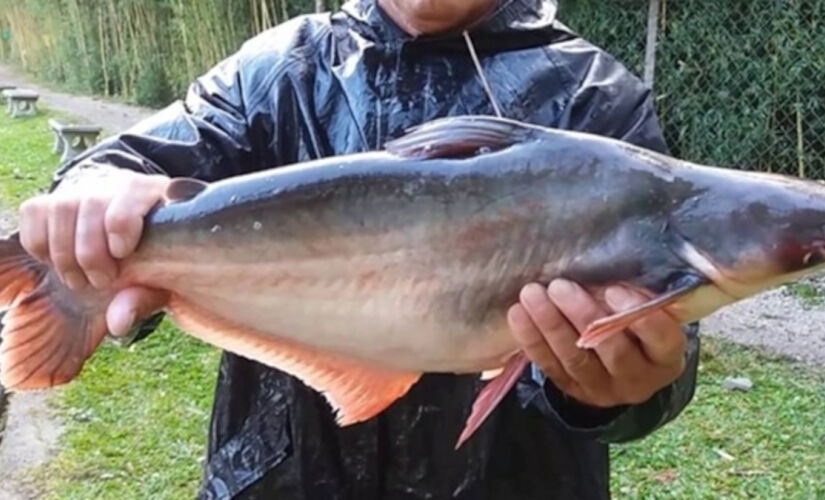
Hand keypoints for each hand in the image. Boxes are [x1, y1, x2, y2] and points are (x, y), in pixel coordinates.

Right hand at [18, 164, 169, 336]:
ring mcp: (83, 188)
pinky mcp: (51, 199)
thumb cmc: (150, 260)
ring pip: (60, 209)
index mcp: (154, 194)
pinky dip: (42, 246)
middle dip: (91, 253)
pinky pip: (35, 214)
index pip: (131, 193)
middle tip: (102, 282)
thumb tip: (118, 322)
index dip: (122, 225)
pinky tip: (61, 262)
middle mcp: (116, 183)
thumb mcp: (158, 281)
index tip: (121, 255)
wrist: (127, 240)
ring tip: (81, 280)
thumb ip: (143, 299)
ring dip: (65, 254)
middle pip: (91, 204)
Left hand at [507, 279, 686, 407]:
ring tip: (532, 294)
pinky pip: (551, 367)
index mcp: (666, 357)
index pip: (661, 340)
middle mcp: (638, 379)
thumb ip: (638, 294)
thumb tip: (614, 256)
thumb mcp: (648, 311)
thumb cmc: (637, 324)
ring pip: (577, 359)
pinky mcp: (574, 390)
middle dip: (583, 316)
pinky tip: (519, 314)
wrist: (621, 364)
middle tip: (560, 286)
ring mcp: (604, 390)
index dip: (638, 316)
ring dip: (551, 324)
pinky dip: (533, 339)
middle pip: (613, 351)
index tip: (612, 289)